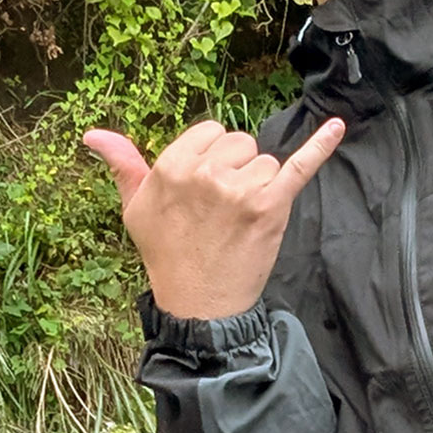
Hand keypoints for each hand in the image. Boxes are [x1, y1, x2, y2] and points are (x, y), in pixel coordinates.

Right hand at [83, 115, 345, 320]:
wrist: (199, 305)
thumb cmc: (166, 254)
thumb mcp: (136, 209)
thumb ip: (123, 166)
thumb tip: (93, 134)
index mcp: (171, 166)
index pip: (210, 132)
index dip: (211, 157)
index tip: (205, 188)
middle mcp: (206, 173)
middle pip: (240, 143)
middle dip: (236, 169)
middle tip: (222, 209)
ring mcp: (241, 189)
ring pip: (264, 162)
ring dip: (259, 185)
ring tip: (239, 220)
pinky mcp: (272, 206)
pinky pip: (300, 167)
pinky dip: (321, 147)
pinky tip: (338, 127)